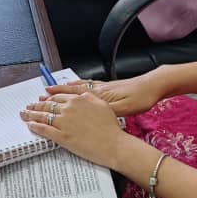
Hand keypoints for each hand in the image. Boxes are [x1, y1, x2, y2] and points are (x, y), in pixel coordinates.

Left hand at [22, 91, 127, 168]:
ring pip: (43, 116)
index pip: (58, 97)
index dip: (48, 98)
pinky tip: (30, 125)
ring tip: (25, 114)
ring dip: (32, 114)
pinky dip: (35, 127)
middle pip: (48, 104)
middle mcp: (69, 108)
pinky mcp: (62, 137)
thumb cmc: (110, 127)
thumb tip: (80, 95)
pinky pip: (44, 130)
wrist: (113, 144)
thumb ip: (88, 97)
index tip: (42, 98)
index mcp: (79, 99)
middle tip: (29, 106)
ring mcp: (64, 122)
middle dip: (36, 105)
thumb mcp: (101, 104)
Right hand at [43, 70, 168, 116]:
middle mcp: (99, 89)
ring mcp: (104, 87)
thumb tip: (88, 112)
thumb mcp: (123, 108)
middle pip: (73, 89)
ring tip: (54, 88)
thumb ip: (105, 110)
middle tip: (42, 94)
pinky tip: (77, 87)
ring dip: (66, 88)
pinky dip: (78, 85)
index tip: (43, 99)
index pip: (73, 95)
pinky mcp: (109, 87)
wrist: (153, 86)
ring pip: (80, 86)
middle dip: (57, 92)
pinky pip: (88, 85)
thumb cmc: (140, 98)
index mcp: (100, 95)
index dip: (58, 97)